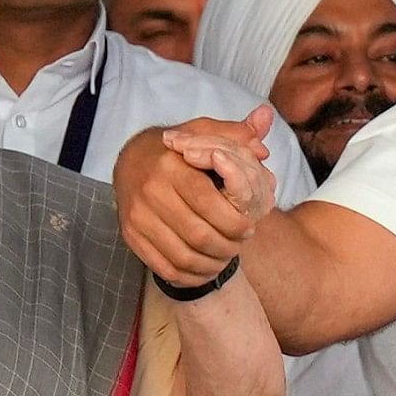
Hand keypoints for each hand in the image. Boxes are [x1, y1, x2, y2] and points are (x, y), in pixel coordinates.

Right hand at [115, 115, 262, 287]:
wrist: (130, 162)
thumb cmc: (176, 150)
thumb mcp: (204, 132)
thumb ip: (236, 132)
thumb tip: (265, 120)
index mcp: (171, 166)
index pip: (209, 202)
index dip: (235, 221)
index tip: (250, 226)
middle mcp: (150, 192)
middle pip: (199, 234)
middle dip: (228, 246)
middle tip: (240, 243)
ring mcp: (138, 217)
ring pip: (183, 256)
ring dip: (212, 264)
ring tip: (226, 257)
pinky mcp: (131, 236)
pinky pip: (164, 267)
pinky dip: (190, 275)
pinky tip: (205, 267)